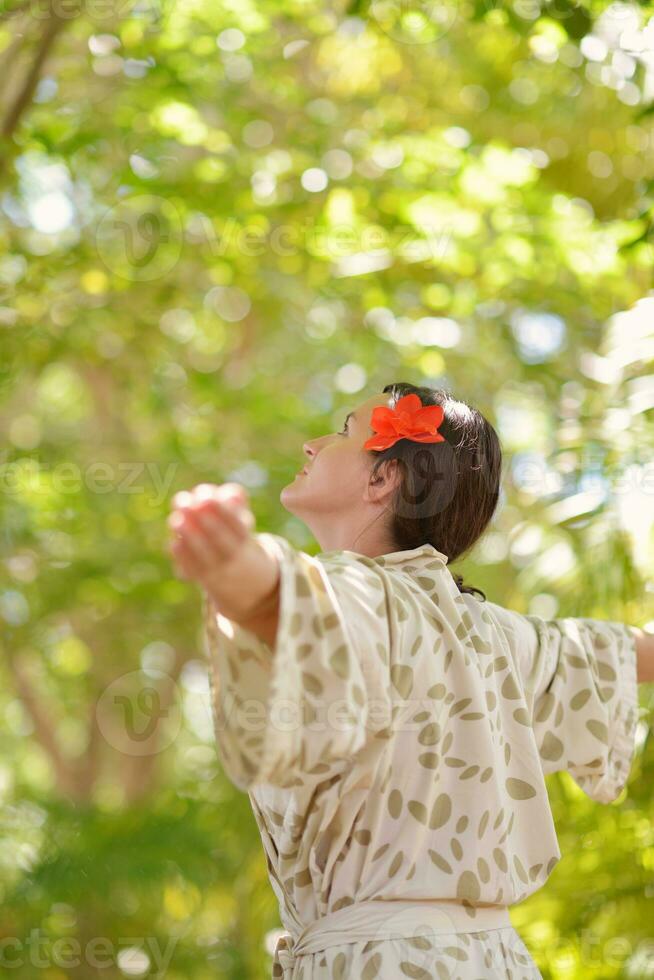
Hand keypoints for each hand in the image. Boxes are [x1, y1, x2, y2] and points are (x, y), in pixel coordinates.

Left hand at [167, 482, 278, 624]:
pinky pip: (191, 570)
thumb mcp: (240, 514)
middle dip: (203, 522)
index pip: (237, 526)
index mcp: (244, 539)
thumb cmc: (232, 531)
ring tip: (174, 521)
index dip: (222, 511)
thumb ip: (235, 498)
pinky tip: (174, 543)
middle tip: (186, 504)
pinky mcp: (199, 577)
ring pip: (204, 556)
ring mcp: (216, 570)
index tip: (207, 497)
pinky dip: (183, 558)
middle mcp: (232, 557)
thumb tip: (230, 494)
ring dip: (189, 538)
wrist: (235, 571)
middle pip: (221, 541)